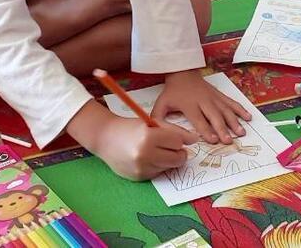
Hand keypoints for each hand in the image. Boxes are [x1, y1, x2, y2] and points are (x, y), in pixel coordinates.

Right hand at [68, 101, 197, 180]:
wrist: (105, 138)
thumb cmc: (131, 127)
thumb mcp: (152, 123)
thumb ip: (175, 131)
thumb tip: (195, 140)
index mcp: (149, 137)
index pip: (178, 142)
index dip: (179, 139)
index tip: (175, 138)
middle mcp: (145, 154)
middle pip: (178, 158)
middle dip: (179, 152)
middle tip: (171, 146)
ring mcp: (141, 168)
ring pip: (170, 167)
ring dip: (168, 159)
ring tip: (157, 151)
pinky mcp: (139, 177)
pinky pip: (159, 173)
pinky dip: (158, 166)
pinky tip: (148, 158)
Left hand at [152, 69, 250, 144]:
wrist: (182, 72)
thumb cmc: (172, 92)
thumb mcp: (161, 104)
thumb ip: (159, 119)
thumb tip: (161, 134)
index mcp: (189, 105)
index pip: (199, 119)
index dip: (206, 130)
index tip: (214, 140)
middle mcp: (203, 101)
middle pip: (214, 116)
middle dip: (222, 128)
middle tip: (229, 140)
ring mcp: (213, 97)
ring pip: (225, 110)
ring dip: (234, 121)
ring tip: (241, 132)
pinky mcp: (219, 95)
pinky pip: (231, 102)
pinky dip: (240, 109)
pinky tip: (248, 117)